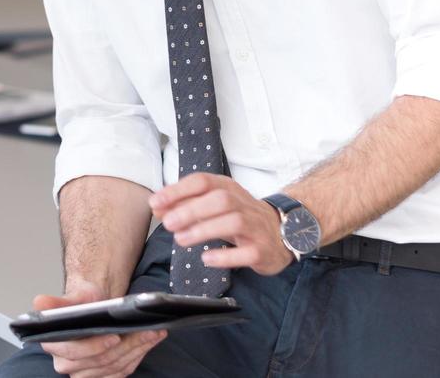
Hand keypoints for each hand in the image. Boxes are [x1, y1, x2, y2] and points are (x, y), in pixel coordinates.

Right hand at [35, 283, 164, 376]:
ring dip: (136, 349)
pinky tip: (148, 342)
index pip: (73, 353)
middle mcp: (65, 363)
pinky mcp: (101, 377)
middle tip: (145, 330)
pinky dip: (137, 356)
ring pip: (114, 367)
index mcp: (53, 344)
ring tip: (152, 333)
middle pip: (99, 361)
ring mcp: (84, 373)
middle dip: (125, 346)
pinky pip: (121, 372)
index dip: (95, 346)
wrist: (94, 308)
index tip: (114, 337)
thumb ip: (56, 302)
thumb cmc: (82, 302)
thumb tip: (40, 302)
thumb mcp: (72, 297)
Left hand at [149, 173, 292, 276]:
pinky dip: (225, 256)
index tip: (156, 203)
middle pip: (219, 200)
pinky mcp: (262, 250)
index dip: (177, 191)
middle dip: (190, 210)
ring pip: (233, 222)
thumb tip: (157, 207)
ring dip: (203, 230)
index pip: (203, 181)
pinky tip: (206, 258)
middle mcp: (244, 204)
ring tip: (180, 239)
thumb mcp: (214, 205)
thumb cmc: (240, 217)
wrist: (282, 233)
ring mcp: (256, 227)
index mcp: (229, 188)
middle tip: (168, 223)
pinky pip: (246, 252)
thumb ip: (186, 204)